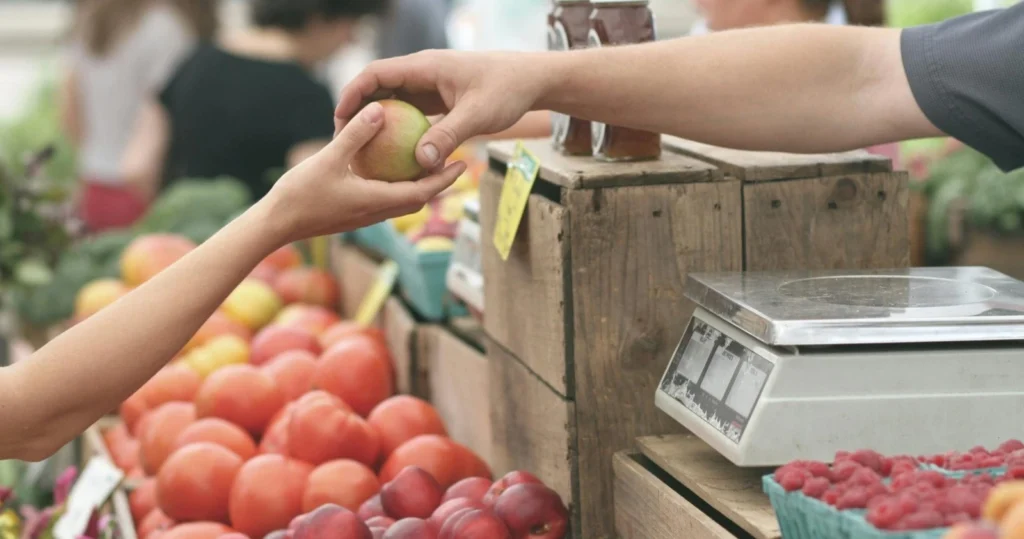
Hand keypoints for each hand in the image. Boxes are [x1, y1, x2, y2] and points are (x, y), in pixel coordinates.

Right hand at [262, 102, 466, 243]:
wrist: (275, 225)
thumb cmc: (300, 194)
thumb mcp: (329, 158)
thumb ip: (356, 135)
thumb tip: (380, 109)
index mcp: (376, 201)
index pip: (422, 192)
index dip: (444, 179)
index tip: (462, 164)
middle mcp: (376, 212)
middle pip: (418, 199)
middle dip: (439, 182)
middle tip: (455, 161)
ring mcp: (364, 215)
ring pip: (401, 201)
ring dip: (418, 185)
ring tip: (428, 163)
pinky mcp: (353, 214)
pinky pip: (384, 199)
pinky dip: (396, 185)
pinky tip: (389, 167)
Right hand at [335, 50, 549, 169]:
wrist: (531, 80)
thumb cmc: (507, 90)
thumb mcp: (478, 115)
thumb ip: (448, 136)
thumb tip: (420, 162)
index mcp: (425, 67)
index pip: (376, 74)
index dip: (353, 94)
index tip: (339, 118)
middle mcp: (423, 73)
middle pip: (378, 87)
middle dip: (358, 111)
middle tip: (343, 140)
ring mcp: (430, 86)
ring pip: (393, 101)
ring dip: (377, 122)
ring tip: (362, 150)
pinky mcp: (438, 99)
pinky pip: (410, 113)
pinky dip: (399, 130)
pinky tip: (393, 156)